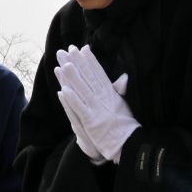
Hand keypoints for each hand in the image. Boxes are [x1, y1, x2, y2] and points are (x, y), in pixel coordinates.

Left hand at [54, 45, 138, 164]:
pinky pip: (80, 108)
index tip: (83, 48)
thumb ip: (119, 90)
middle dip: (79, 63)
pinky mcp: (91, 121)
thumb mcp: (123, 104)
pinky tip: (63, 90)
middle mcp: (103, 99)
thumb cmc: (125, 125)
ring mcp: (97, 109)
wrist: (129, 143)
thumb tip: (123, 77)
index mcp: (111, 94)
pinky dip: (72, 99)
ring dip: (73, 77)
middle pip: (89, 78)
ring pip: (83, 90)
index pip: (99, 73)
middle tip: (69, 49)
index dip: (91, 60)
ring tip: (63, 64)